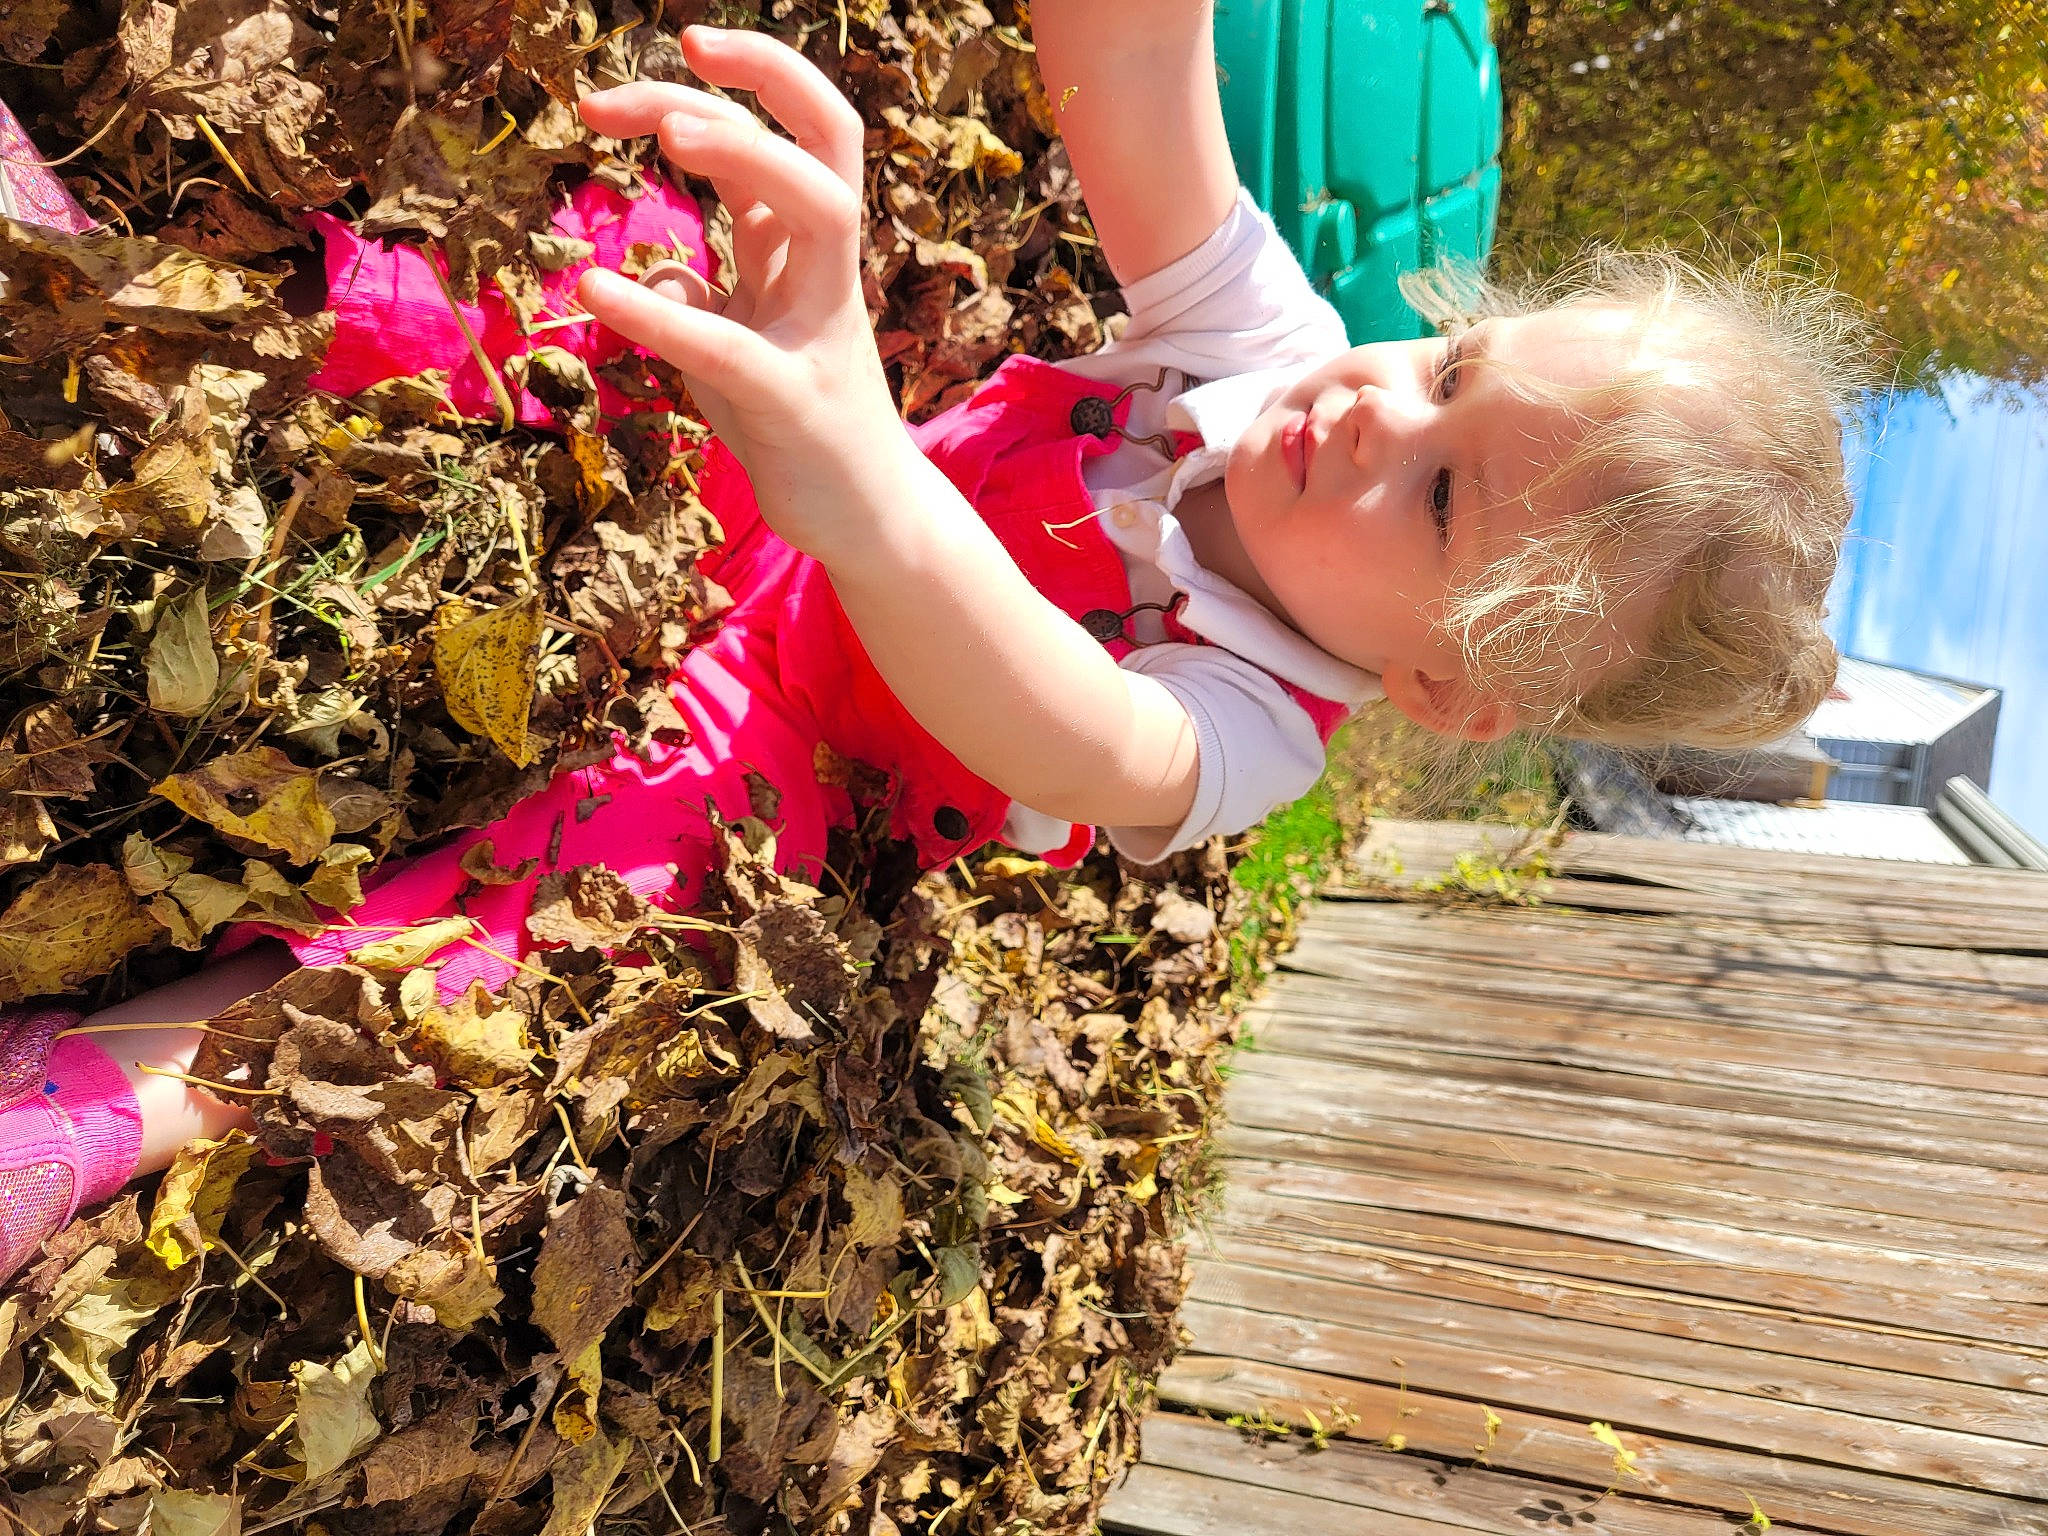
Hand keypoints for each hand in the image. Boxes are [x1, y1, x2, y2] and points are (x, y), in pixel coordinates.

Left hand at [576, 28, 902, 537]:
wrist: (865, 522)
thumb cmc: (799, 431)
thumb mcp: (739, 351)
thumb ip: (711, 297)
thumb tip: (665, 265)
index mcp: (813, 255)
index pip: (796, 136)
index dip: (745, 82)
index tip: (673, 54)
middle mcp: (828, 275)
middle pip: (824, 139)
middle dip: (761, 75)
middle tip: (675, 48)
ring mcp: (819, 332)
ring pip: (815, 209)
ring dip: (744, 154)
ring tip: (664, 127)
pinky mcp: (792, 402)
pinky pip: (728, 344)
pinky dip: (657, 315)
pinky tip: (591, 292)